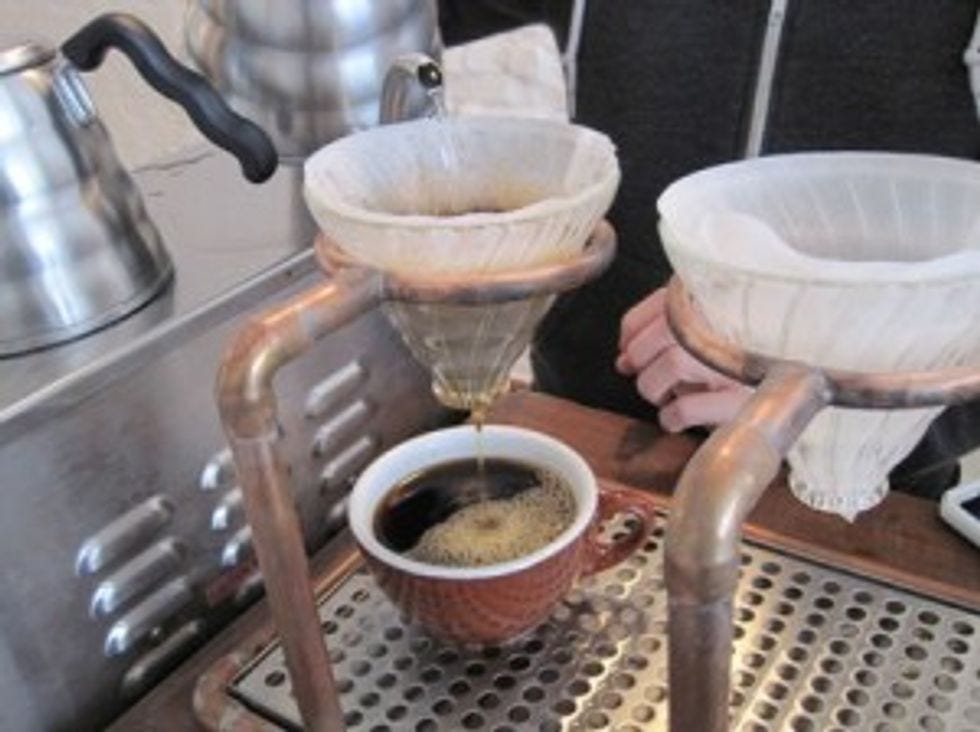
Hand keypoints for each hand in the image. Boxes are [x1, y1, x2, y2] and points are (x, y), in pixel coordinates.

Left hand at [616, 288, 751, 432]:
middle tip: (647, 375)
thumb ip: (656, 340)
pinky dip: (670, 416)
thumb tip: (623, 359)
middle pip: (664, 330)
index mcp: (718, 306)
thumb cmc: (728, 373)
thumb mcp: (695, 346)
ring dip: (653, 387)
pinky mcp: (741, 403)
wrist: (781, 405)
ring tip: (666, 396)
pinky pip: (687, 407)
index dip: (632, 331)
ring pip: (674, 362)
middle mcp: (732, 328)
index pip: (661, 302)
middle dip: (640, 359)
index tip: (628, 350)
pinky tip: (675, 418)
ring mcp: (739, 366)